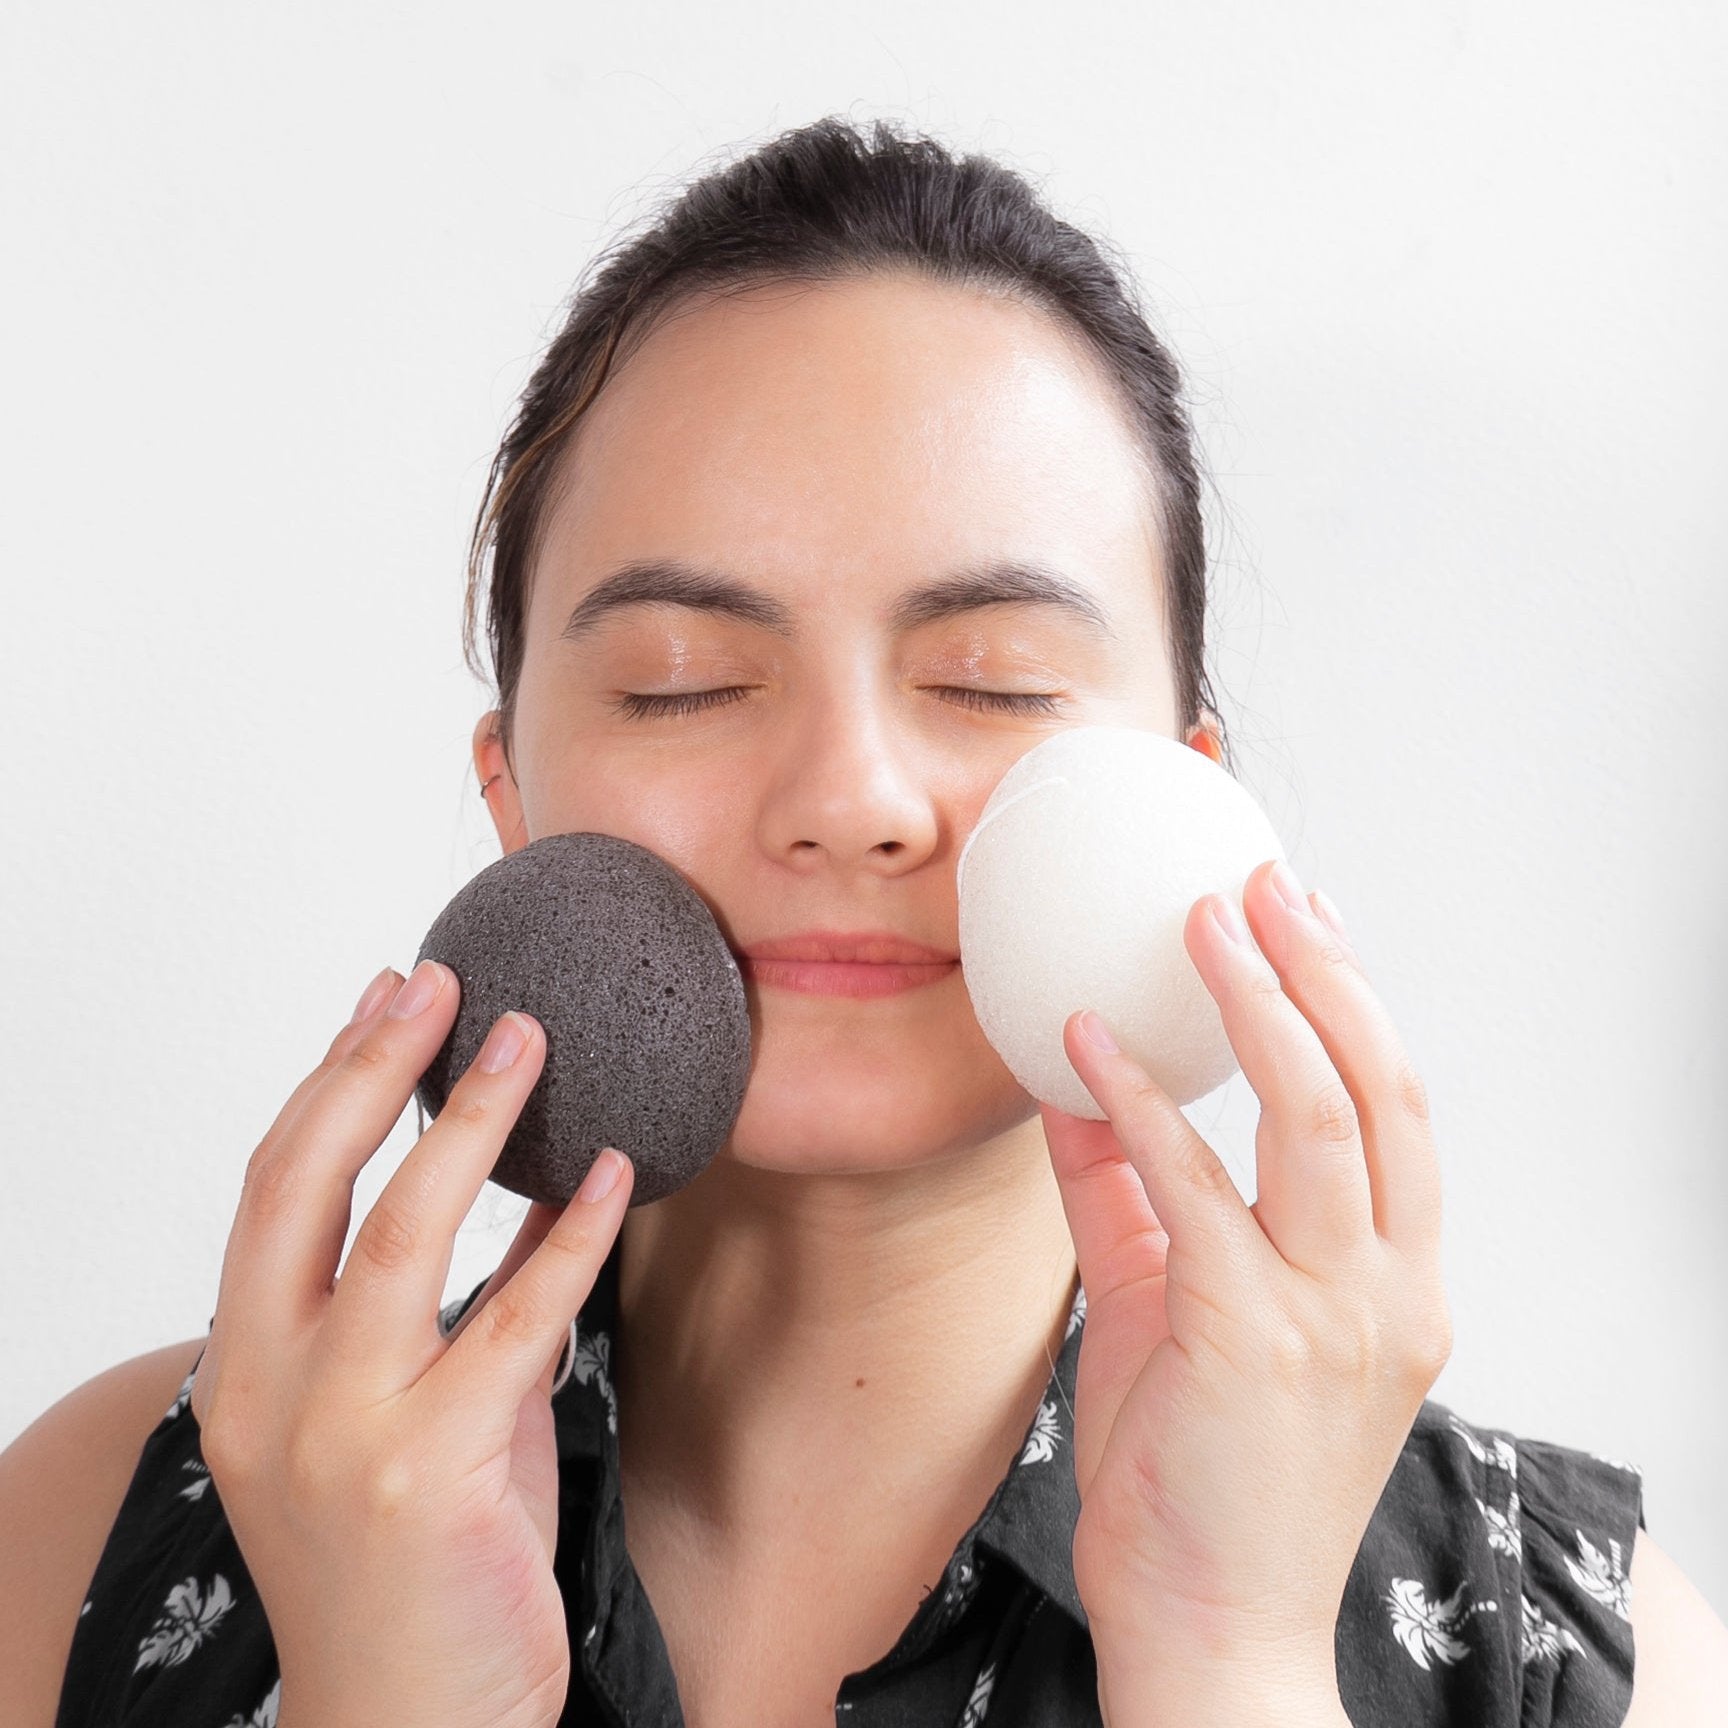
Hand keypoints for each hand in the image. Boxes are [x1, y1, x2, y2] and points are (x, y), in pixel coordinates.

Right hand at [190, 960, 634, 1727]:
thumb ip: (448, 1312)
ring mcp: (344, 1434)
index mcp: (248, 1368)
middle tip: (445, 981)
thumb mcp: (401, 1420)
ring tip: (534, 1038)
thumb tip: (537, 1188)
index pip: (272, 1188)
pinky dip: (569, 1236)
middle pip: (308, 1183)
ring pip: (403, 1234)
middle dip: (374, 1066)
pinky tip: (617, 1174)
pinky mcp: (433, 1473)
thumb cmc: (409, 1569)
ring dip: (474, 1121)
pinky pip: (514, 1320)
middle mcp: (272, 1391)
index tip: (385, 995)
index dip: (326, 1079)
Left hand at [1039, 858, 1450, 1715]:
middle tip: (1262, 883)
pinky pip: (1194, 1189)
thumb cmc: (1201, 1476)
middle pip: (1382, 1088)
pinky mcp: (1250, 1338)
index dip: (1355, 1001)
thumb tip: (1079, 1089)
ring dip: (1256, 1004)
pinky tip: (1087, 1044)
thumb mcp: (1175, 1310)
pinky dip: (1141, 1104)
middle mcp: (1389, 1291)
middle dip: (1324, 970)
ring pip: (1318, 1117)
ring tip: (1200, 924)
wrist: (1208, 1629)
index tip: (1307, 919)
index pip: (1398, 1110)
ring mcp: (1331, 1316)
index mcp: (1394, 1284)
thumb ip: (1133, 1196)